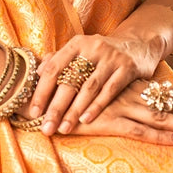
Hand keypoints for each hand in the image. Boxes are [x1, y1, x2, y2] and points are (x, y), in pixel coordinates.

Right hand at [15, 78, 172, 143]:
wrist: (44, 95)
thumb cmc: (75, 99)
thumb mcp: (106, 97)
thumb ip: (126, 101)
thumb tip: (151, 110)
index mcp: (135, 88)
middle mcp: (132, 94)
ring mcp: (121, 106)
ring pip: (163, 117)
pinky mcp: (107, 121)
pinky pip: (139, 130)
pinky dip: (160, 136)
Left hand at [27, 33, 164, 136]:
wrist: (139, 44)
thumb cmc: (102, 54)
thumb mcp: (81, 51)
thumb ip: (59, 60)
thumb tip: (37, 73)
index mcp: (77, 44)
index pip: (54, 69)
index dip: (42, 91)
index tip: (33, 112)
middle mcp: (93, 47)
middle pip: (69, 81)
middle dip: (56, 107)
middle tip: (46, 127)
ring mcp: (111, 57)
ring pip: (89, 88)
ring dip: (74, 110)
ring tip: (64, 128)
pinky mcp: (127, 68)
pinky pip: (109, 90)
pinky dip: (97, 106)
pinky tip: (86, 120)